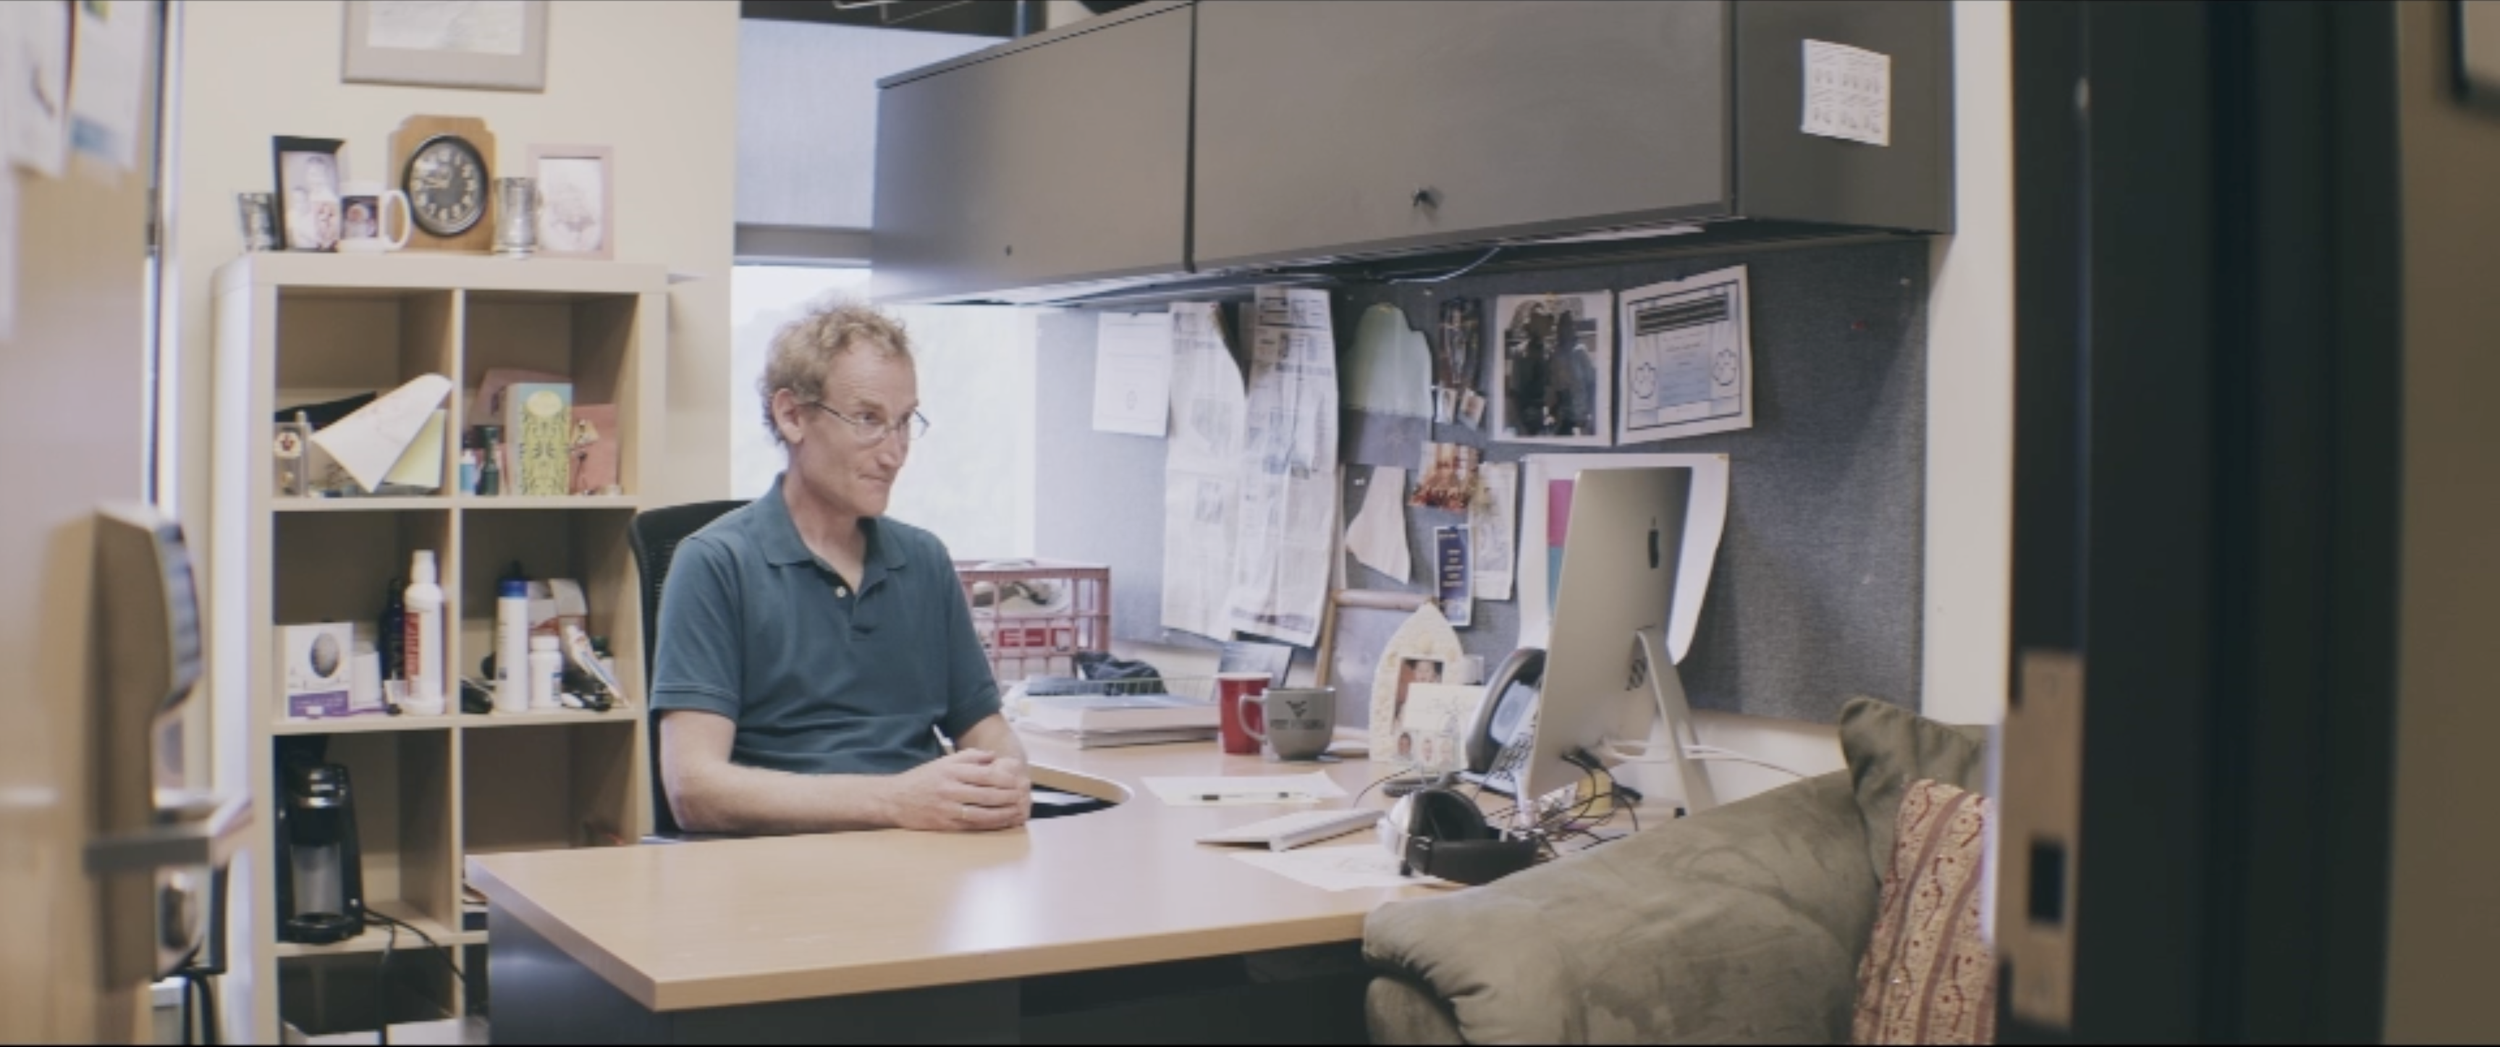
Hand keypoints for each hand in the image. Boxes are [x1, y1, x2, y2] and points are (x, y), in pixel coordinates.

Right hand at [883, 749, 1030, 831]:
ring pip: (982, 812)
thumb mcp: (943, 761)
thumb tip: (993, 756)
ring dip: (1003, 813)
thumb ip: (969, 757)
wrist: (895, 799)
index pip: (985, 774)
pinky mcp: (945, 823)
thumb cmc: (922, 779)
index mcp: (952, 770)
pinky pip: (972, 825)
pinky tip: (1002, 823)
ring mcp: (948, 808)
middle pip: (987, 793)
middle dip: (1009, 796)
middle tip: (1024, 797)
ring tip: (1018, 811)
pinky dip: (989, 824)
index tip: (1019, 781)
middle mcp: (950, 788)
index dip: (1005, 779)